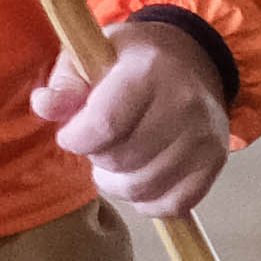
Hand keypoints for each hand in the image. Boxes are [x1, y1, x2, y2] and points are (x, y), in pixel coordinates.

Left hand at [34, 19, 234, 218]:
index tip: (71, 134)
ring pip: (143, 188)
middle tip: (100, 141)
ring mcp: (204, 136)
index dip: (76, 139)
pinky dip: (148, 201)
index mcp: (148, 71)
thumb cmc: (129, 61)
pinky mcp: (215, 162)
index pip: (105, 125)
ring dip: (118, 182)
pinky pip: (172, 204)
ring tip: (116, 161)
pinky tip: (141, 176)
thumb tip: (45, 107)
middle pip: (121, 160)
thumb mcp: (89, 56)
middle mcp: (183, 103)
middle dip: (97, 157)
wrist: (191, 60)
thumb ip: (64, 84)